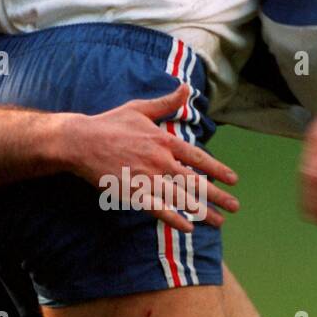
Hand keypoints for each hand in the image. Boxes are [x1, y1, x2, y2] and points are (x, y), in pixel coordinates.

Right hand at [70, 84, 238, 233]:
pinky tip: (188, 228)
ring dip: (203, 211)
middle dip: (218, 196)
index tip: (233, 180)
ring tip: (219, 222)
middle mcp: (160, 160)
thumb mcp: (140, 108)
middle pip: (195, 181)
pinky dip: (175, 219)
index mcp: (163, 140)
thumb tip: (185, 87)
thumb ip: (166, 102)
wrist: (81, 141)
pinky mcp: (132, 192)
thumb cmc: (110, 123)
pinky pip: (158, 209)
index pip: (198, 157)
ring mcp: (147, 178)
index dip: (217, 169)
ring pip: (181, 198)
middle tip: (235, 207)